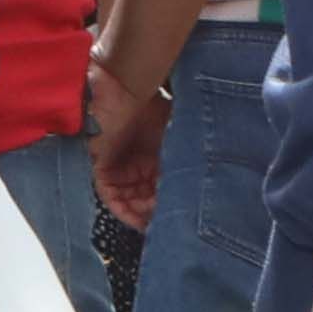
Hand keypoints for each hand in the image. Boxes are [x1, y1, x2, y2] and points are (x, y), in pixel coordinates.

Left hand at [88, 63, 171, 228]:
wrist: (125, 87)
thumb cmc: (153, 104)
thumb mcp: (178, 131)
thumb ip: (187, 152)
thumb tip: (209, 175)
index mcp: (154, 154)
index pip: (161, 186)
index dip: (171, 201)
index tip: (183, 216)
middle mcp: (135, 163)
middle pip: (146, 197)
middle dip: (158, 212)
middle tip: (172, 223)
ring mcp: (118, 167)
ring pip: (131, 201)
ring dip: (144, 214)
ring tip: (159, 224)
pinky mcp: (102, 169)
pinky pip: (111, 198)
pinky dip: (125, 211)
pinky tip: (139, 220)